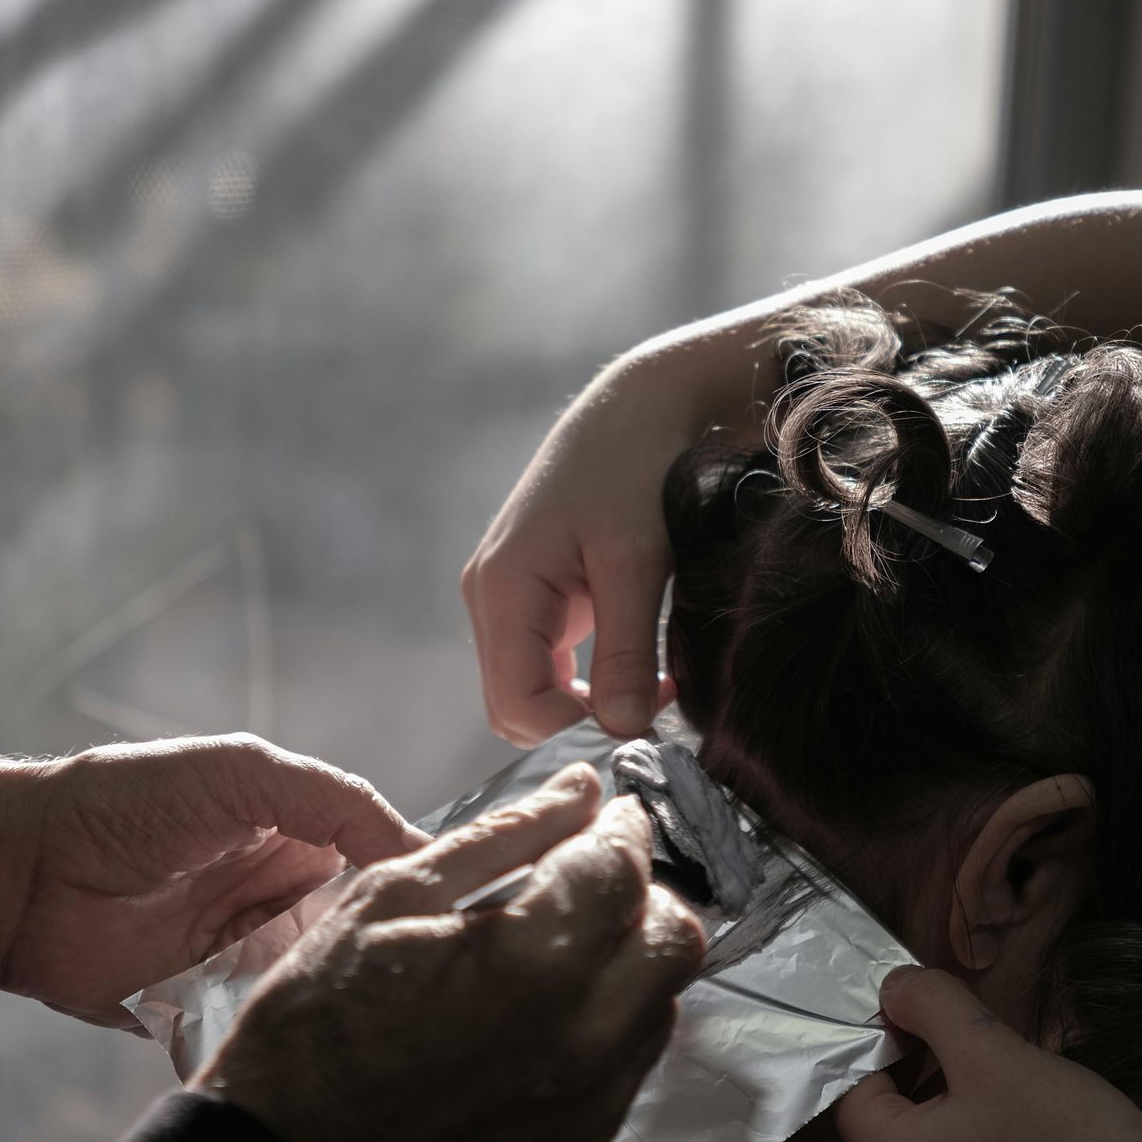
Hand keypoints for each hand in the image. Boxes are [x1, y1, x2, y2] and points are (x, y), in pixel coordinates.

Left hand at [0, 734, 425, 1026]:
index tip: (461, 898)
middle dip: (386, 938)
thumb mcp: (242, 771)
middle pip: (360, 921)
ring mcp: (244, 949)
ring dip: (343, 980)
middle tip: (429, 958)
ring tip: (380, 993)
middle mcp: (279, 889)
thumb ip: (334, 801)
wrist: (20, 874)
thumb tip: (419, 847)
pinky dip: (289, 1018)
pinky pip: (266, 1017)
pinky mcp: (209, 1002)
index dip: (418, 873)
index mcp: (295, 826)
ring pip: (321, 973)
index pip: (381, 853)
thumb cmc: (127, 801)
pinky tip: (321, 1022)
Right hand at [195, 763, 704, 1141]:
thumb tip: (578, 789)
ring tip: (560, 945)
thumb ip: (504, 835)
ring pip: (662, 1001)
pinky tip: (546, 1008)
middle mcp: (579, 1038)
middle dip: (640, 891)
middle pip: (674, 936)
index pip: (625, 868)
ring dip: (630, 957)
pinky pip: (631, 1064)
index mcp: (531, 963)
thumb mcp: (392, 898)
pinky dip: (609, 1020)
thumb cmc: (317, 1028)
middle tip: (589, 877)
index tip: (606, 817)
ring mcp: (587, 1102)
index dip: (621, 828)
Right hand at [463, 342, 747, 744]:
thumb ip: (627, 649)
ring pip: (527, 689)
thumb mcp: (637, 562)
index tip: (648, 711)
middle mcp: (488, 598)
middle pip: (513, 707)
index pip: (518, 706)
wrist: (638, 410)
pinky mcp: (530, 595)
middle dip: (577, 721)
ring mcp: (505, 597)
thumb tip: (622, 730)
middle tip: (653, 703)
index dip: (577, 727)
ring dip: (583, 703)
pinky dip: (584, 681)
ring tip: (653, 682)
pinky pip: (543, 664)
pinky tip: (638, 663)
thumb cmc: (635, 472)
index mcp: (501, 589)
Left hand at [835, 967, 1141, 1141]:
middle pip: (881, 1101)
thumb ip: (934, 1009)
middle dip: (914, 1054)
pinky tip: (1007, 1098)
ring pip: (919, 1120)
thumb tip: (892, 985)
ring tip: (988, 1056)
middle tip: (957, 1021)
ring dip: (943, 1082)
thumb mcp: (995, 1056)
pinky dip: (965, 1113)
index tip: (920, 1002)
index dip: (879, 1028)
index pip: (848, 1077)